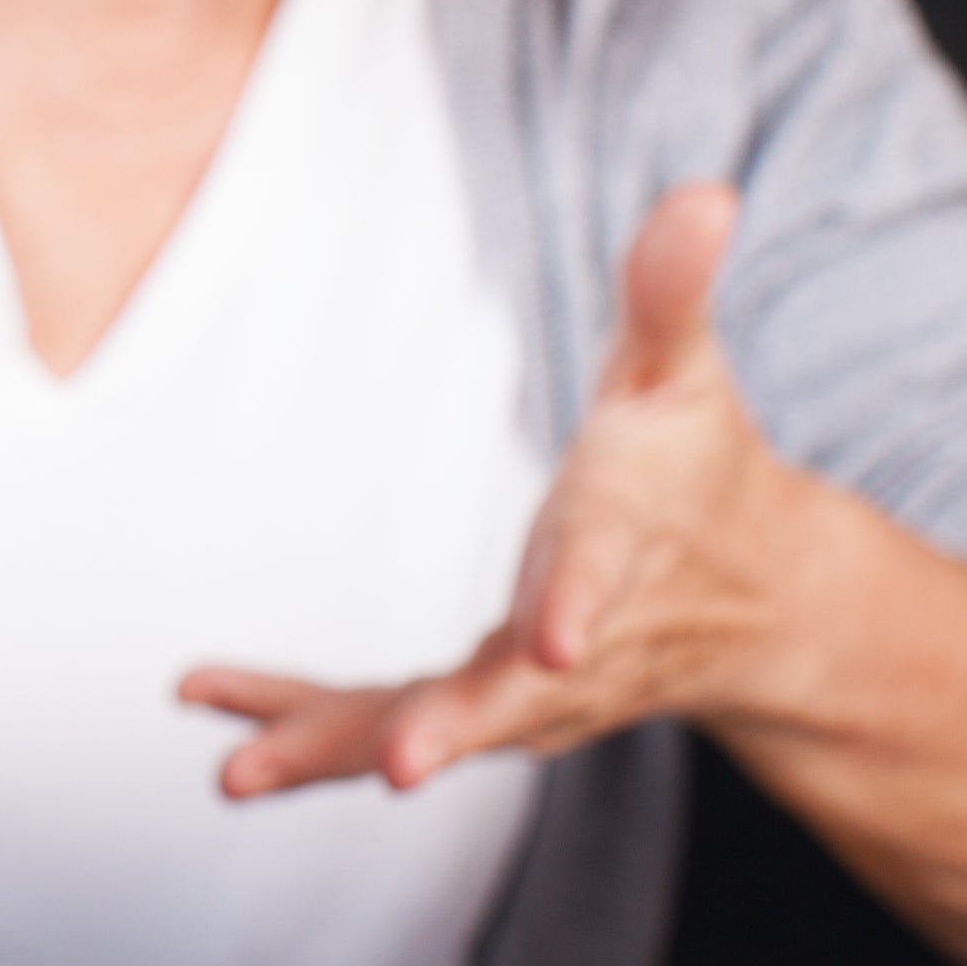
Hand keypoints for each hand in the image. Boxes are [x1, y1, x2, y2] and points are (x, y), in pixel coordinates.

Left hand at [181, 183, 808, 796]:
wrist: (755, 602)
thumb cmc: (702, 471)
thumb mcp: (685, 373)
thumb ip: (671, 292)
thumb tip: (705, 192)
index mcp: (623, 548)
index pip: (600, 575)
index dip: (578, 604)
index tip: (554, 640)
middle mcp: (575, 646)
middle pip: (512, 694)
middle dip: (451, 726)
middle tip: (398, 766)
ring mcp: (524, 694)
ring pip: (429, 727)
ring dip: (334, 748)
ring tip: (240, 773)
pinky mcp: (478, 708)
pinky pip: (382, 721)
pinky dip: (301, 725)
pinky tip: (211, 712)